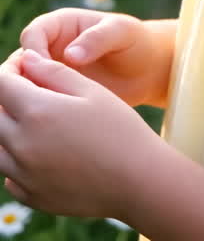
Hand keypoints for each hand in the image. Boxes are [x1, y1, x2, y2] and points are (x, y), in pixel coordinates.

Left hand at [0, 47, 156, 218]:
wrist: (137, 180)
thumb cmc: (119, 128)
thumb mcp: (90, 90)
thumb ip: (53, 72)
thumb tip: (26, 60)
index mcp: (37, 112)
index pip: (2, 83)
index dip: (11, 68)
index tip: (25, 66)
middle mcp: (23, 145)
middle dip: (6, 97)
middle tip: (29, 90)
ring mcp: (24, 175)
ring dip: (7, 129)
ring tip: (34, 121)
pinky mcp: (31, 196)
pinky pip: (8, 175)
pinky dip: (15, 160)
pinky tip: (40, 151)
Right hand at [18, 7, 172, 107]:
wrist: (146, 71)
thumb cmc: (135, 44)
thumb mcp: (122, 33)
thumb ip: (98, 38)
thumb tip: (70, 55)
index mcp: (61, 25)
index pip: (33, 35)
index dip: (33, 53)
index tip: (47, 73)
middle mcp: (50, 48)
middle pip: (20, 61)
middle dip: (22, 80)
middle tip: (37, 102)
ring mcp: (50, 74)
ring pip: (22, 86)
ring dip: (26, 101)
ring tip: (44, 117)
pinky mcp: (54, 96)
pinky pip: (35, 105)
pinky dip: (36, 115)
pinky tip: (49, 129)